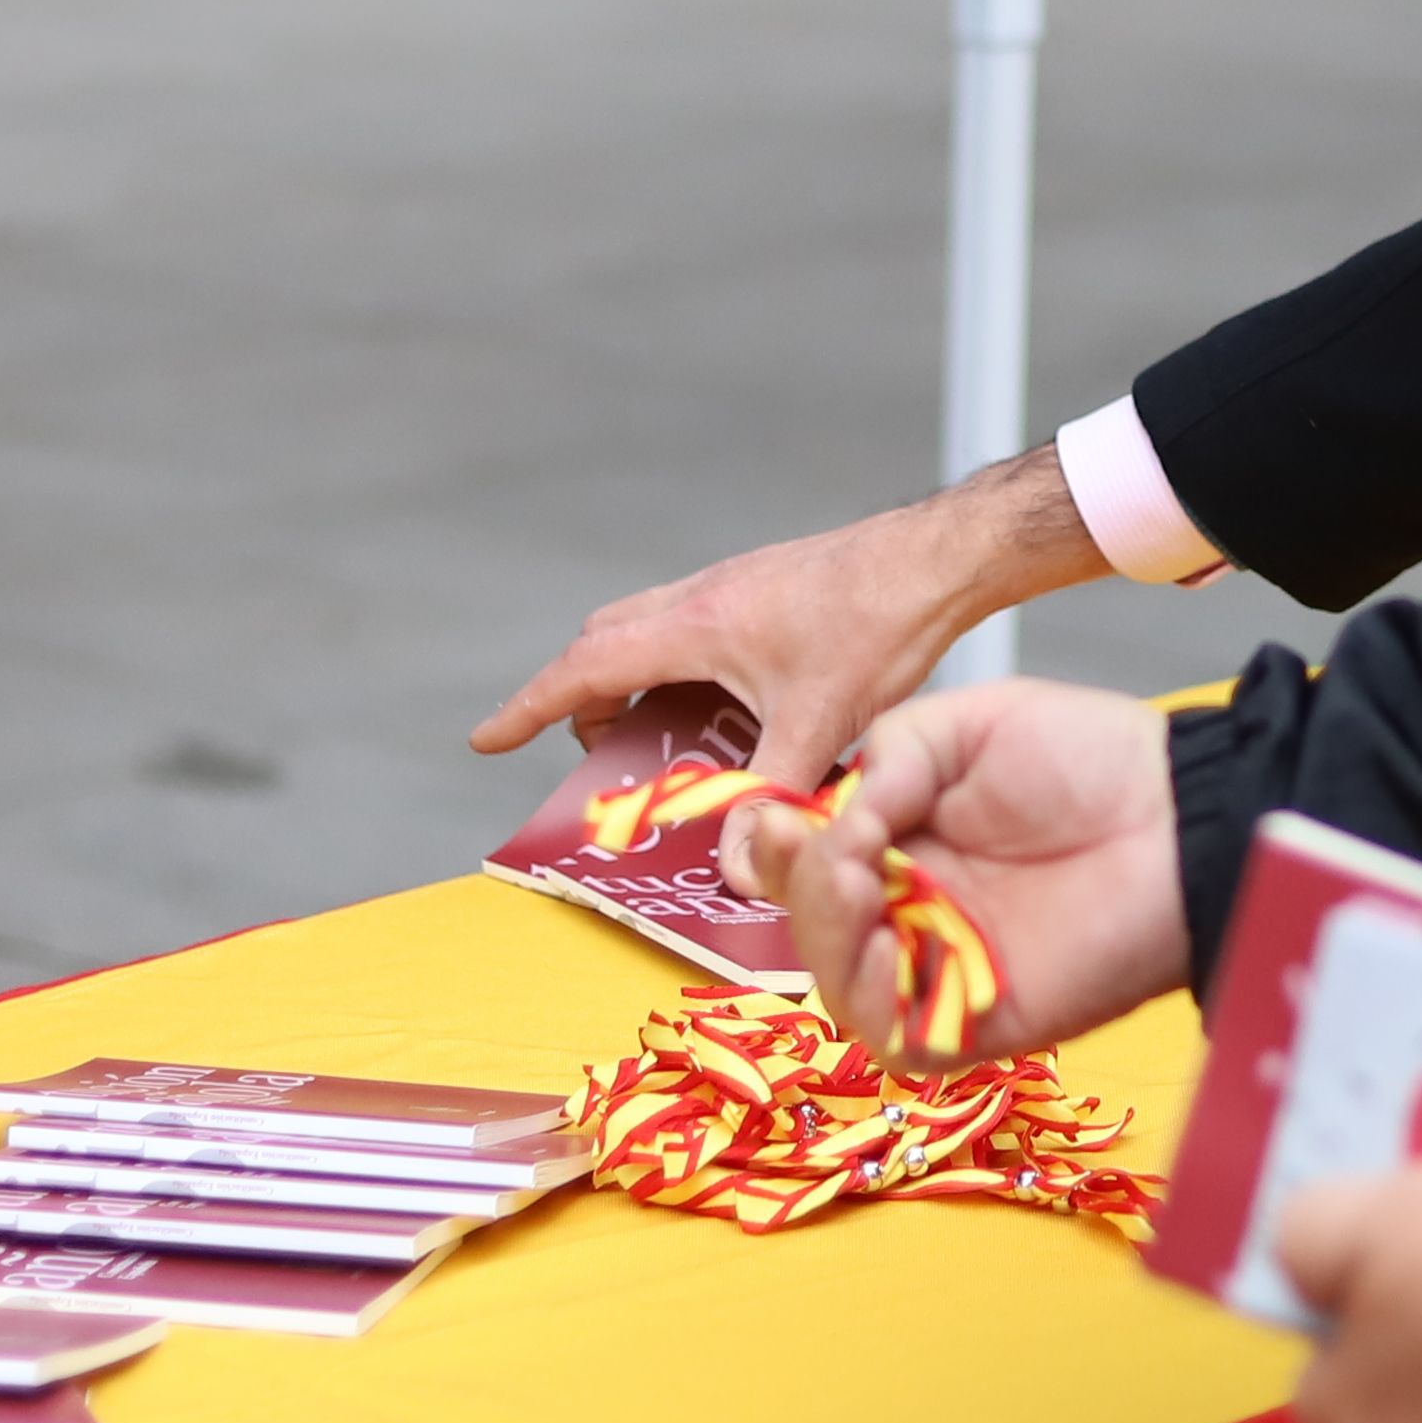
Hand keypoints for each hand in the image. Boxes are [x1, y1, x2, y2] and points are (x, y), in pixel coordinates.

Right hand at [469, 448, 1108, 790]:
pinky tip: (731, 714)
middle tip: (601, 761)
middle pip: (605, 644)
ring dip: (637, 684)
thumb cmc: (879, 625)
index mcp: (693, 625)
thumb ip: (770, 796)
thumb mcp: (822, 724)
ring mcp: (731, 589)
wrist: (937, 559)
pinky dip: (682, 671)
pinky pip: (693, 630)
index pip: (582, 667)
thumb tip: (732, 864)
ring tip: (666, 748)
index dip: (527, 707)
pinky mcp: (762, 592)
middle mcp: (700, 598)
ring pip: (649, 632)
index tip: (484, 740)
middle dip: (585, 702)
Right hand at [718, 675, 1193, 1066]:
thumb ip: (886, 760)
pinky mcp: (978, 1021)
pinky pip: (898, 1036)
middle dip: (801, 888)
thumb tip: (827, 822)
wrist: (1179, 814)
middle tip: (831, 856)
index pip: (805, 861)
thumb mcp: (966, 726)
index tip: (781, 819)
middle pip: (812, 923)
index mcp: (899, 840)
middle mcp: (909, 909)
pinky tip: (889, 945)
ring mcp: (940, 967)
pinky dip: (874, 999)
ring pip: (841, 982)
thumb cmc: (1088, 760)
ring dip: (828, 937)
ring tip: (853, 889)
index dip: (779, 846)